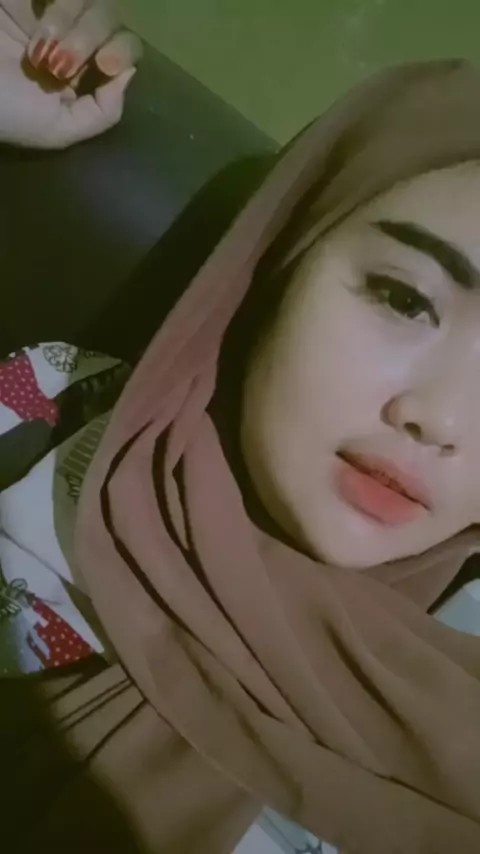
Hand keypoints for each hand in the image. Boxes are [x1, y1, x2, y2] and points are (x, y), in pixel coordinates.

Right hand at [0, 1, 141, 148]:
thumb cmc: (4, 112)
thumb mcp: (57, 130)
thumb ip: (102, 113)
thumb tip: (130, 74)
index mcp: (81, 73)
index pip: (125, 46)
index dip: (124, 50)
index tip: (106, 64)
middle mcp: (69, 37)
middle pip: (110, 14)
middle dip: (91, 36)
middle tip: (63, 59)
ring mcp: (44, 7)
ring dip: (67, 18)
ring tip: (37, 47)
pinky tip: (34, 9)